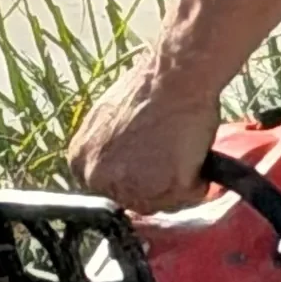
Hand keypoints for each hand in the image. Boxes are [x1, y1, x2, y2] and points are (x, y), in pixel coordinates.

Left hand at [68, 56, 221, 213]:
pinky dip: (200, 181)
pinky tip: (196, 155)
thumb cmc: (146, 90)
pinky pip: (190, 197)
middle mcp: (99, 180)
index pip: (107, 190)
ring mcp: (132, 187)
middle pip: (134, 201)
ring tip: (185, 155)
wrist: (172, 77)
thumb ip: (106, 149)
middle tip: (172, 162)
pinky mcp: (167, 188)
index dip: (133, 180)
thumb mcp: (106, 120)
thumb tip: (122, 161)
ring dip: (179, 185)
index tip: (149, 169)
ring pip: (164, 204)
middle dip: (156, 186)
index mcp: (80, 162)